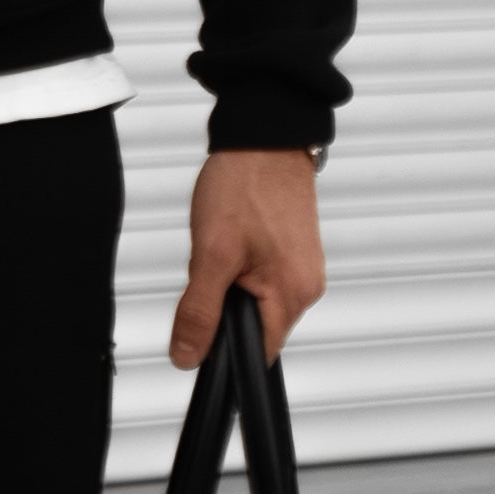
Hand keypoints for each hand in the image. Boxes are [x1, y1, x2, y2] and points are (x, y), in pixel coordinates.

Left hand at [169, 149, 325, 369]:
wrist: (262, 137)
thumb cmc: (244, 185)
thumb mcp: (211, 254)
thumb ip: (200, 311)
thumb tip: (188, 356)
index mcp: (293, 294)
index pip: (257, 354)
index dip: (225, 351)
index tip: (201, 329)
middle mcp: (306, 286)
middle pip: (256, 328)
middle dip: (224, 309)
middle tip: (210, 267)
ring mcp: (302, 267)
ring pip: (256, 302)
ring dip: (230, 286)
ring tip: (223, 245)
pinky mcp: (293, 251)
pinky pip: (262, 278)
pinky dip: (239, 268)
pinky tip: (233, 240)